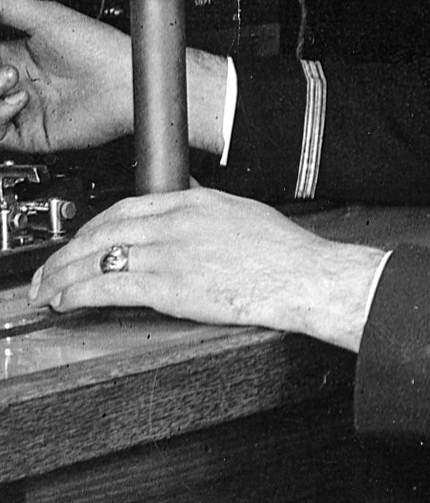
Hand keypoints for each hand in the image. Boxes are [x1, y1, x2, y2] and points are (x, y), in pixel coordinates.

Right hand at [0, 0, 132, 153]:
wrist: (128, 82)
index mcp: (18, 56)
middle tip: (7, 69)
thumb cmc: (101, 48)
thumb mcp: (45, 16)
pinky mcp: (32, 134)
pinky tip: (19, 101)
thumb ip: (6, 6)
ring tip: (11, 80)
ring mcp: (24, 110)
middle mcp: (19, 84)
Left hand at [28, 188, 386, 350]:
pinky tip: (66, 300)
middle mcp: (177, 222)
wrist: (307, 278)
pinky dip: (77, 293)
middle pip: (103, 231)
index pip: (126, 207)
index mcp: (195, 202)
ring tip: (48, 290)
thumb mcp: (245, 214)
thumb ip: (209, 210)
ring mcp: (171, 253)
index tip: (81, 241)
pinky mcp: (169, 285)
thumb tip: (190, 204)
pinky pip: (108, 286)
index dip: (93, 226)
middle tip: (50, 269)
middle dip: (67, 252)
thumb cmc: (289, 254)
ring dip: (62, 275)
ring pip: (97, 258)